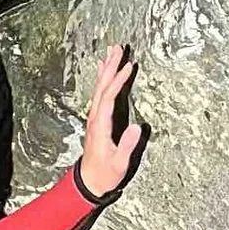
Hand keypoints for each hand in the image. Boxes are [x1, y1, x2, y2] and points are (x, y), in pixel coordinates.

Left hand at [77, 40, 145, 199]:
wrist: (89, 181)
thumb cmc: (105, 174)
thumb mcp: (119, 164)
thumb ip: (127, 146)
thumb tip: (138, 127)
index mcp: (100, 126)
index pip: (108, 98)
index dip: (118, 81)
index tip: (128, 67)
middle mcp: (95, 118)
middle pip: (102, 87)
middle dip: (110, 67)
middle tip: (118, 48)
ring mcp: (94, 117)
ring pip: (99, 88)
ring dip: (106, 69)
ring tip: (113, 51)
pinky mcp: (97, 118)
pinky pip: (99, 94)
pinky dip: (102, 79)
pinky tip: (103, 69)